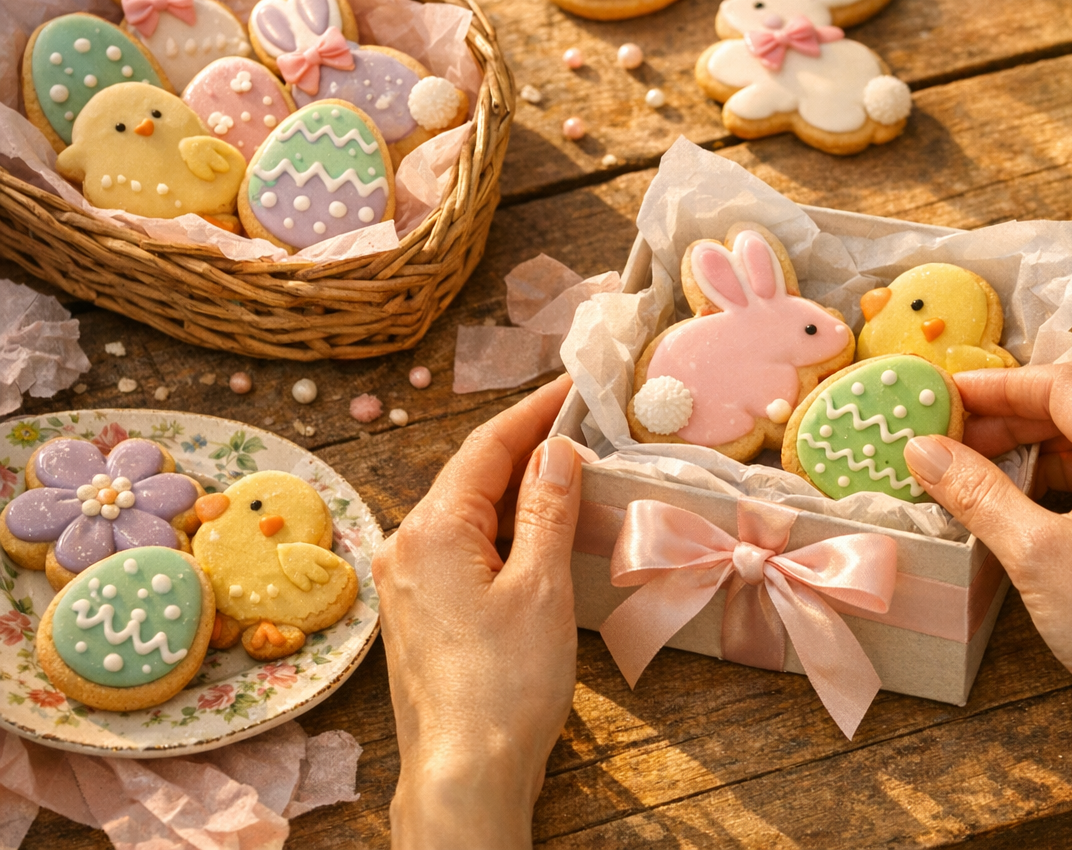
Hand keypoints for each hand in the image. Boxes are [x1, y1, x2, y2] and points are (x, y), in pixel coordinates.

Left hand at [375, 376, 593, 849]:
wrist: (465, 774)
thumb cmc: (505, 686)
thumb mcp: (541, 585)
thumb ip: (548, 508)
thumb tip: (555, 450)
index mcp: (429, 531)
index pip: (486, 446)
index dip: (534, 410)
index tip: (572, 384)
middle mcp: (404, 548)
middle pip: (472, 476)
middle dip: (527, 447)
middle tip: (581, 424)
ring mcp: (405, 584)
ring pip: (467, 514)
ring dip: (517, 492)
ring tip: (570, 474)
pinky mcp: (418, 614)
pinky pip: (461, 549)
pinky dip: (502, 531)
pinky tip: (537, 534)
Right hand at [903, 362, 1071, 844]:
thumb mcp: (1038, 558)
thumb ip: (978, 494)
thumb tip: (924, 451)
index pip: (1059, 383)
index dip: (996, 386)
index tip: (946, 398)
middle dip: (1017, 406)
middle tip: (961, 429)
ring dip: (1043, 437)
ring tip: (985, 463)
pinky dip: (1071, 468)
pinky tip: (1030, 495)